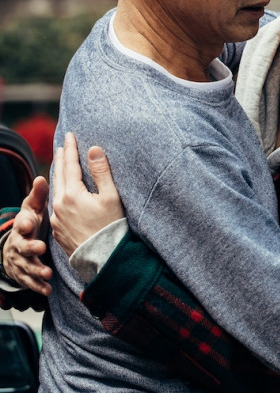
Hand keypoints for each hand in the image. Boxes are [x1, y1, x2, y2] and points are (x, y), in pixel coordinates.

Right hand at [3, 176, 52, 295]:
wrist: (18, 244)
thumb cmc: (31, 223)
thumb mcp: (34, 209)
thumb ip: (38, 196)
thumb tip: (41, 177)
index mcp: (23, 226)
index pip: (22, 223)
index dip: (25, 223)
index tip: (30, 222)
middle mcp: (18, 244)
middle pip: (22, 246)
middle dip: (30, 247)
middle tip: (41, 248)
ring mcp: (20, 260)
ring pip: (26, 266)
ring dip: (36, 270)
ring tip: (47, 273)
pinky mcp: (23, 274)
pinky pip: (29, 281)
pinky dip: (38, 286)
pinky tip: (48, 290)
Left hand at [50, 132, 124, 256]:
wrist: (103, 258)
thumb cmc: (111, 226)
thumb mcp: (111, 197)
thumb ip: (102, 172)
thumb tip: (93, 149)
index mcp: (72, 194)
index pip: (70, 165)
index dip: (70, 148)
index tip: (69, 135)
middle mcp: (59, 204)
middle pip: (59, 175)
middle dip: (61, 159)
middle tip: (62, 145)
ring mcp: (57, 218)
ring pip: (55, 191)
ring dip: (58, 175)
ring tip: (61, 166)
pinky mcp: (58, 229)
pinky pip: (56, 205)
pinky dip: (59, 193)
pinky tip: (62, 193)